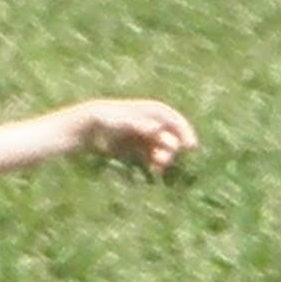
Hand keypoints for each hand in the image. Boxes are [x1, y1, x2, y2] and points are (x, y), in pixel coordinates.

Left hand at [81, 98, 197, 175]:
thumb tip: (157, 128)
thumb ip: (139, 124)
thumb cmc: (105, 119)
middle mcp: (152, 124)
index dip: (185, 131)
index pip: (174, 119)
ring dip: (164, 158)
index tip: (191, 146)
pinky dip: (155, 164)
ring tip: (158, 166)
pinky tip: (154, 171)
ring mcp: (146, 137)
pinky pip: (153, 157)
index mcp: (151, 111)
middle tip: (165, 160)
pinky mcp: (139, 149)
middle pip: (170, 136)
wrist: (89, 128)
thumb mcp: (121, 120)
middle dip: (171, 148)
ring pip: (163, 149)